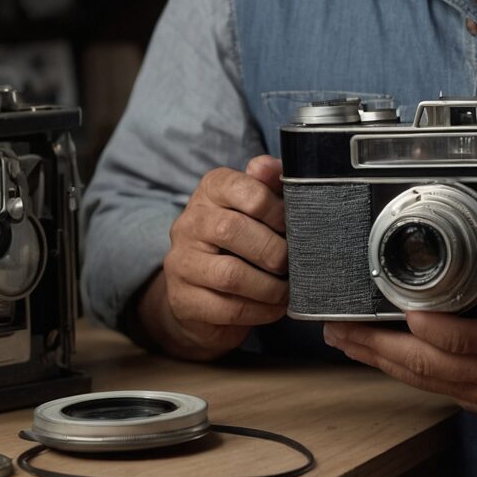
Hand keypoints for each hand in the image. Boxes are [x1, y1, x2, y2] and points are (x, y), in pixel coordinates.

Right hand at [147, 155, 288, 359]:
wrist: (203, 288)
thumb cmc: (242, 237)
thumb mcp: (256, 206)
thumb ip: (268, 184)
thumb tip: (272, 166)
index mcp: (211, 190)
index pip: (245, 189)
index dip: (277, 209)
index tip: (295, 225)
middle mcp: (189, 222)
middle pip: (233, 230)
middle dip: (275, 251)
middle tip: (295, 263)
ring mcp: (181, 262)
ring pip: (230, 275)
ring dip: (270, 287)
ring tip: (289, 290)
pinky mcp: (183, 300)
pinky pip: (227, 308)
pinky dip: (260, 310)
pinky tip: (275, 307)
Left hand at [322, 206, 476, 423]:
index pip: (459, 342)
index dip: (417, 325)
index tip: (380, 305)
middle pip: (431, 371)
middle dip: (379, 351)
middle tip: (336, 331)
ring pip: (437, 387)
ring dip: (392, 366)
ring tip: (353, 345)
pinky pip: (455, 393)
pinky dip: (421, 375)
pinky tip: (403, 360)